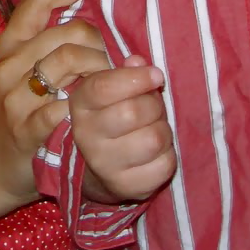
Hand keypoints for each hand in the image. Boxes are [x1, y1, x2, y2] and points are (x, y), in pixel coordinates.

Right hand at [0, 0, 108, 204]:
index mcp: (8, 43)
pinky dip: (82, 106)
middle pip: (65, 32)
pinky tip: (97, 110)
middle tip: (122, 55)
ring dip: (101, 70)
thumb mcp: (21, 68)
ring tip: (119, 81)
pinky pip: (60, 108)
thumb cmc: (15, 109)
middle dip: (102, 40)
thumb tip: (93, 7)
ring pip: (66, 63)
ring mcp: (13, 98)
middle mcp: (8, 65)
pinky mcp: (24, 130)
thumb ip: (48, 40)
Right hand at [71, 55, 175, 205]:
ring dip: (163, 130)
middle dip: (154, 105)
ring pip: (153, 139)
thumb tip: (139, 62)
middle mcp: (87, 136)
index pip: (105, 87)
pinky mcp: (127, 187)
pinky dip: (168, 155)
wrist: (98, 167)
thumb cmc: (110, 116)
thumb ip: (125, 73)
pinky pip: (164, 165)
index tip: (156, 75)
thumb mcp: (109, 90)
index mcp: (80, 105)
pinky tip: (157, 151)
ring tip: (155, 128)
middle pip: (133, 112)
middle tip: (154, 106)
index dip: (137, 78)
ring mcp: (105, 165)